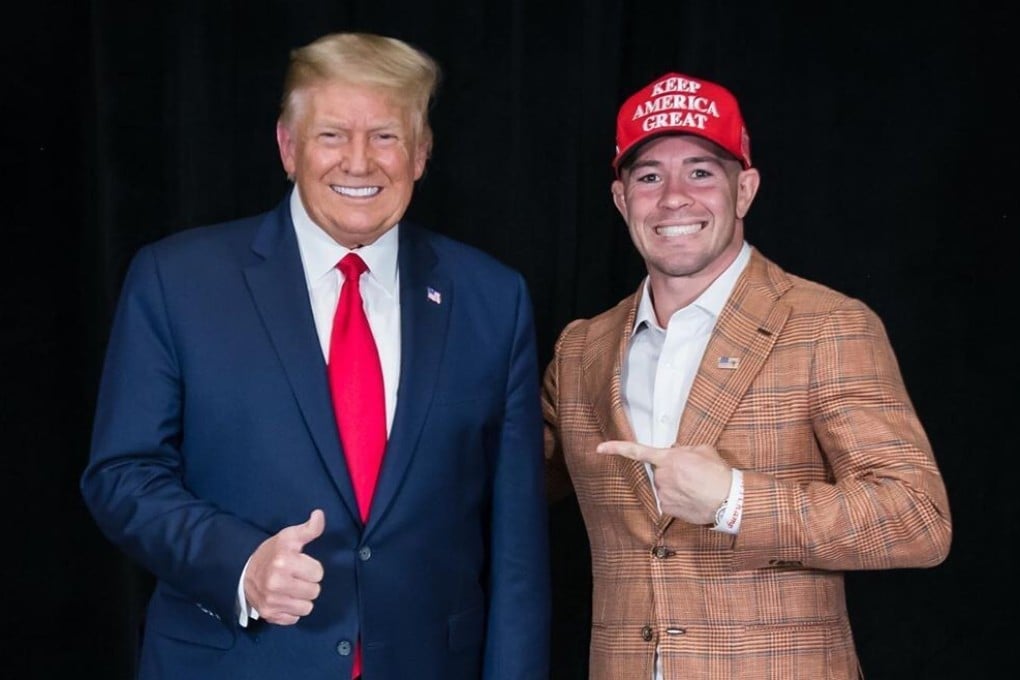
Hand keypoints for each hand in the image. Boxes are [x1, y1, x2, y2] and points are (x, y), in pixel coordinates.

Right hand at [244, 509, 325, 624]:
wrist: (243, 571)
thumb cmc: (272, 552)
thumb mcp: (288, 537)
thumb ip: (308, 529)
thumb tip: (319, 514)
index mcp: (283, 562)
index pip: (318, 573)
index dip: (312, 568)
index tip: (300, 564)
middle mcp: (276, 583)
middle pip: (314, 591)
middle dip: (308, 583)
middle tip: (296, 577)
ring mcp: (272, 601)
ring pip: (307, 607)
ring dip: (302, 599)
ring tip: (292, 589)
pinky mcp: (269, 615)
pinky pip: (294, 618)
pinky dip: (292, 610)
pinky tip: (284, 599)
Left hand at [597, 441, 731, 524]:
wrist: (728, 500)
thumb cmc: (719, 473)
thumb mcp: (703, 450)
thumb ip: (683, 448)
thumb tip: (674, 451)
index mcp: (668, 458)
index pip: (636, 451)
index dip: (616, 448)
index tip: (600, 448)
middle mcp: (661, 476)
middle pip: (659, 472)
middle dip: (671, 472)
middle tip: (692, 475)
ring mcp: (663, 493)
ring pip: (664, 487)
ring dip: (676, 486)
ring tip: (696, 488)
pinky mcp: (667, 508)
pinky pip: (668, 501)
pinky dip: (678, 500)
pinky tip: (693, 499)